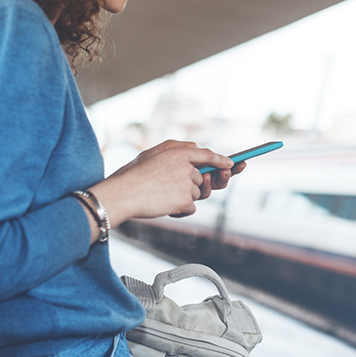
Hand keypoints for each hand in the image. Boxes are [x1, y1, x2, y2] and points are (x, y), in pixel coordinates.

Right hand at [91, 141, 232, 224]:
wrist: (123, 194)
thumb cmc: (133, 175)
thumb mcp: (152, 154)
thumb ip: (176, 149)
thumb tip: (195, 146)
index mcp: (178, 152)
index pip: (206, 155)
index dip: (220, 160)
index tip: (232, 164)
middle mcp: (187, 166)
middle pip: (201, 180)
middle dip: (191, 187)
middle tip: (170, 189)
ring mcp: (187, 183)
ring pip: (197, 194)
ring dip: (183, 199)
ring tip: (161, 196)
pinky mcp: (186, 200)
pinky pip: (192, 208)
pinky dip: (180, 211)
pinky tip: (164, 206)